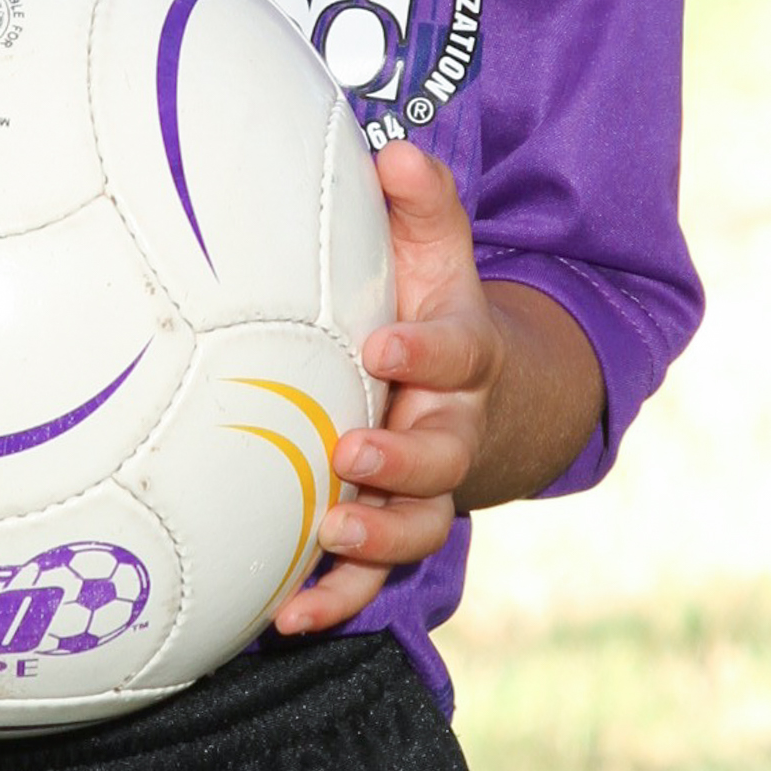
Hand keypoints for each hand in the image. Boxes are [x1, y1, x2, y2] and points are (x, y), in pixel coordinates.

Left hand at [274, 139, 500, 634]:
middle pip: (442, 454)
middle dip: (400, 458)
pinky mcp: (395, 533)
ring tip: (326, 534)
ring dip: (373, 538)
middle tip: (349, 451)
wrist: (487, 397)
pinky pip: (373, 579)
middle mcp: (452, 429)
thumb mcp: (437, 251)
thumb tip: (398, 152)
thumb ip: (422, 203)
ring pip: (417, 527)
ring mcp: (427, 490)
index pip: (453, 352)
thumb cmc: (434, 307)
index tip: (383, 343)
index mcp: (461, 355)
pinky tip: (283, 618)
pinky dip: (335, 601)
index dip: (422, 350)